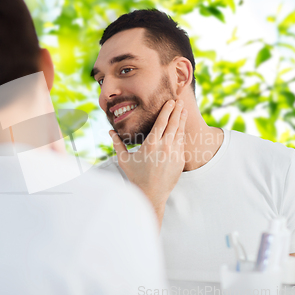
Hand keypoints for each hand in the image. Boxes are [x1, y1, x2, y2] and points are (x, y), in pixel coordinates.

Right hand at [109, 98, 187, 226]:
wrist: (151, 194)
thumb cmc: (136, 176)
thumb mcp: (124, 160)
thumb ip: (117, 144)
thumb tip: (110, 131)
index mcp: (150, 144)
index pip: (161, 122)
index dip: (167, 110)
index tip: (170, 101)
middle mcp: (164, 147)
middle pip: (173, 124)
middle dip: (177, 111)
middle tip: (180, 100)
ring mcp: (174, 154)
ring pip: (180, 133)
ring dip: (182, 120)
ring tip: (184, 111)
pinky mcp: (180, 161)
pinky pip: (182, 144)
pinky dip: (182, 134)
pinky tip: (182, 129)